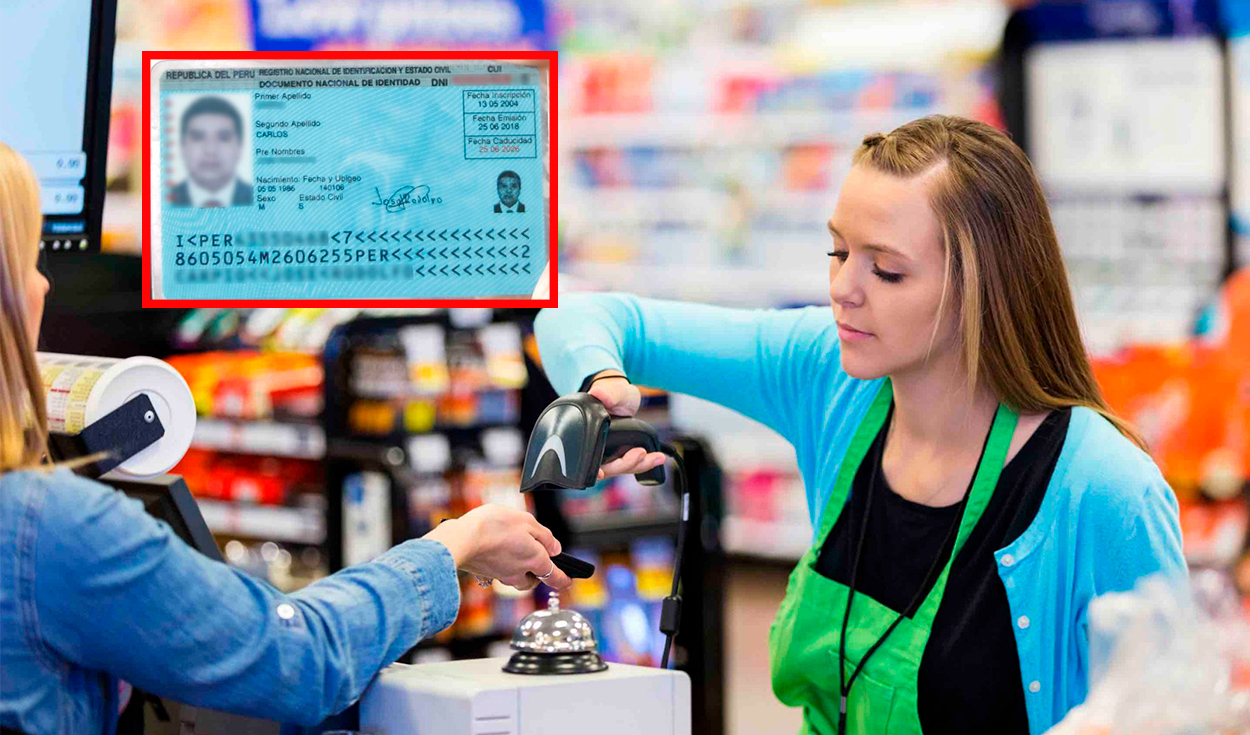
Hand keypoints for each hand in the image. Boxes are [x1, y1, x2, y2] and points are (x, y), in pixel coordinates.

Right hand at [423, 504, 570, 590]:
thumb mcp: (526, 521)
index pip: (554, 577)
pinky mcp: (486, 573)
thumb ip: (544, 536)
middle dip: (537, 574)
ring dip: (519, 570)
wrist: (462, 538)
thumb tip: (555, 549)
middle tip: (536, 561)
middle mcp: (519, 572)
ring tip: (513, 550)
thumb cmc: (495, 526)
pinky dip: (501, 564)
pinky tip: (495, 549)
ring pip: (515, 578)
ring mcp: (501, 575)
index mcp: (535, 559)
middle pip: (532, 580)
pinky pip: (499, 572)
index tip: (568, 582)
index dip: (563, 580)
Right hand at [586, 372, 666, 480]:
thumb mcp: (612, 390)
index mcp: (586, 435)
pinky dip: (645, 463)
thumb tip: (598, 393)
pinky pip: (631, 464)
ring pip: (620, 468)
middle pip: (606, 468)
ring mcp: (608, 454)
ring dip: (638, 465)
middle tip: (640, 453)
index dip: (592, 469)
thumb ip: (607, 393)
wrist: (621, 397)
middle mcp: (595, 448)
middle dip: (624, 464)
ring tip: (656, 457)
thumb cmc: (612, 393)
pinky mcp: (621, 455)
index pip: (586, 460)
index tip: (600, 472)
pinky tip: (658, 458)